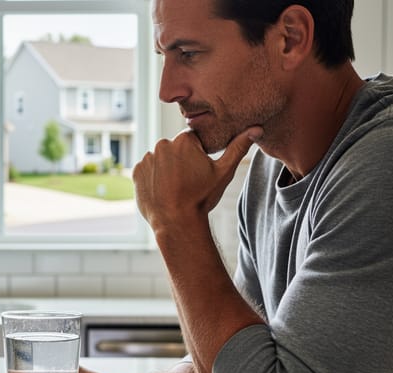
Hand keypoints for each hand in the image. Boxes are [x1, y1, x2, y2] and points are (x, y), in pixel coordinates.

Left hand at [132, 127, 260, 231]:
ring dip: (167, 169)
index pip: (193, 140)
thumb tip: (256, 128)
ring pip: (161, 160)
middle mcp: (162, 144)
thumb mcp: (224, 172)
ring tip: (175, 188)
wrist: (176, 222)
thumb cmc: (201, 197)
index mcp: (183, 140)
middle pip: (175, 149)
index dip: (198, 154)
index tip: (200, 170)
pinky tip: (163, 191)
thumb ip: (238, 147)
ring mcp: (146, 158)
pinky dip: (154, 178)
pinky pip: (147, 171)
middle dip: (182, 161)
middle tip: (188, 181)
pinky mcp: (136, 172)